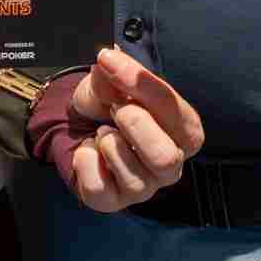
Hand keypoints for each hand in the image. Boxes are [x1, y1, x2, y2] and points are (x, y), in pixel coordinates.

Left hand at [67, 47, 204, 211]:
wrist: (78, 123)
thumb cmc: (109, 103)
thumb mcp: (113, 80)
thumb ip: (118, 71)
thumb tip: (110, 60)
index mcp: (183, 130)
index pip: (177, 112)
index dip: (144, 86)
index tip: (110, 62)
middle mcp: (170, 164)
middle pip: (165, 157)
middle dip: (135, 125)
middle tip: (115, 108)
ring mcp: (143, 187)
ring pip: (135, 180)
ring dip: (109, 145)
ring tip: (102, 132)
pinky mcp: (113, 201)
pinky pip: (99, 189)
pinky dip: (86, 162)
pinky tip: (88, 150)